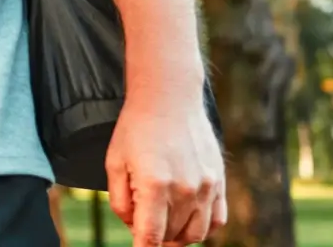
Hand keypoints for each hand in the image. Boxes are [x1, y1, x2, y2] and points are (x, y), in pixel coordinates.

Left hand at [108, 96, 225, 245]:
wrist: (169, 99)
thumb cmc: (136, 129)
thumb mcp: (114, 162)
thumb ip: (120, 201)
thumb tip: (133, 228)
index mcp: (155, 185)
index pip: (150, 237)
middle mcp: (185, 189)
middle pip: (172, 237)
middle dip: (155, 237)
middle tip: (142, 221)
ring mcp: (206, 187)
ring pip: (196, 234)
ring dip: (178, 237)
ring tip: (163, 224)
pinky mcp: (219, 182)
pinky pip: (216, 221)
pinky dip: (202, 228)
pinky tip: (186, 218)